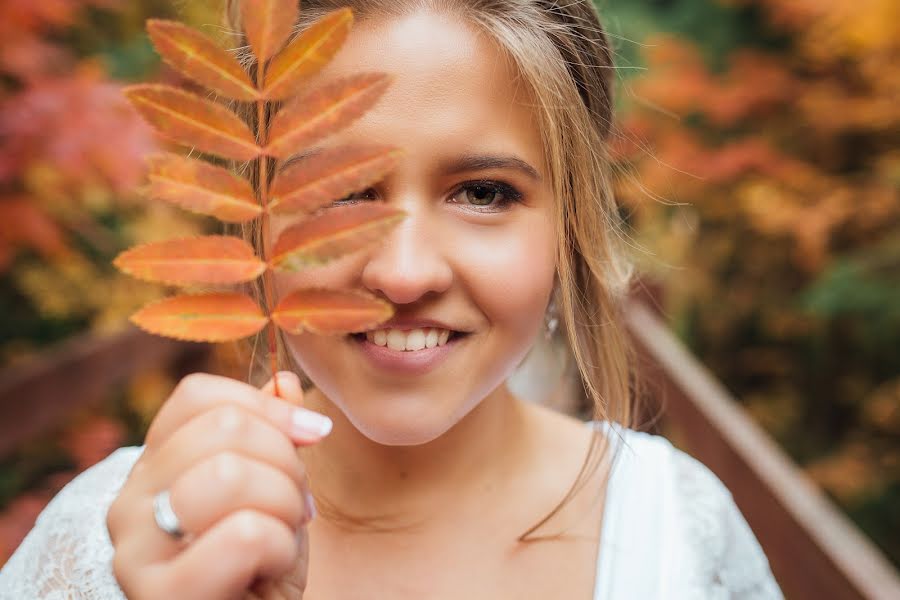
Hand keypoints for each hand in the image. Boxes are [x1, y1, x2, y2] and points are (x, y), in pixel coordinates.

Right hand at [107, 371, 329, 599]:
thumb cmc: (259, 566)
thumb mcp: (274, 492)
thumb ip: (274, 437)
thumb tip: (285, 380)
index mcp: (154, 466)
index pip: (199, 396)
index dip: (268, 406)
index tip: (313, 434)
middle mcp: (128, 501)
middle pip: (225, 431)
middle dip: (288, 464)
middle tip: (297, 506)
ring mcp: (135, 551)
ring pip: (232, 474)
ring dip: (286, 505)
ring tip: (283, 536)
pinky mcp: (160, 595)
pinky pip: (245, 533)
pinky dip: (280, 547)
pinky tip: (269, 571)